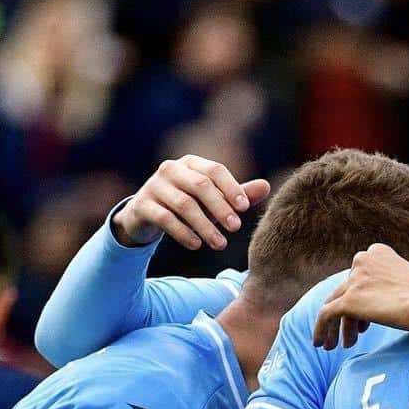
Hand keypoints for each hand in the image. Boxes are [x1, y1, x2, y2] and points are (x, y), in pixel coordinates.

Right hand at [113, 155, 270, 250]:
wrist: (147, 216)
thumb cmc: (189, 204)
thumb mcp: (214, 200)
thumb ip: (238, 194)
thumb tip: (266, 186)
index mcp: (191, 163)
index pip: (215, 170)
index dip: (231, 188)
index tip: (245, 208)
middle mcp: (171, 169)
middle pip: (200, 185)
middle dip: (221, 207)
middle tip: (236, 228)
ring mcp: (154, 186)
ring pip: (184, 204)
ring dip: (205, 226)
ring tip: (220, 244)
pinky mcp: (142, 205)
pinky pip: (165, 218)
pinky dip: (183, 233)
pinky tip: (196, 245)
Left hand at [312, 243, 408, 349]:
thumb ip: (393, 287)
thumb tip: (386, 305)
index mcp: (378, 253)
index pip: (359, 279)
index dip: (359, 303)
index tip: (365, 325)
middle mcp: (363, 260)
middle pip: (346, 292)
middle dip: (347, 317)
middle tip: (351, 338)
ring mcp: (355, 279)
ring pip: (334, 304)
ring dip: (336, 327)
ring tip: (337, 346)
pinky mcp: (350, 299)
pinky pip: (326, 315)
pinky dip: (320, 330)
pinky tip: (321, 344)